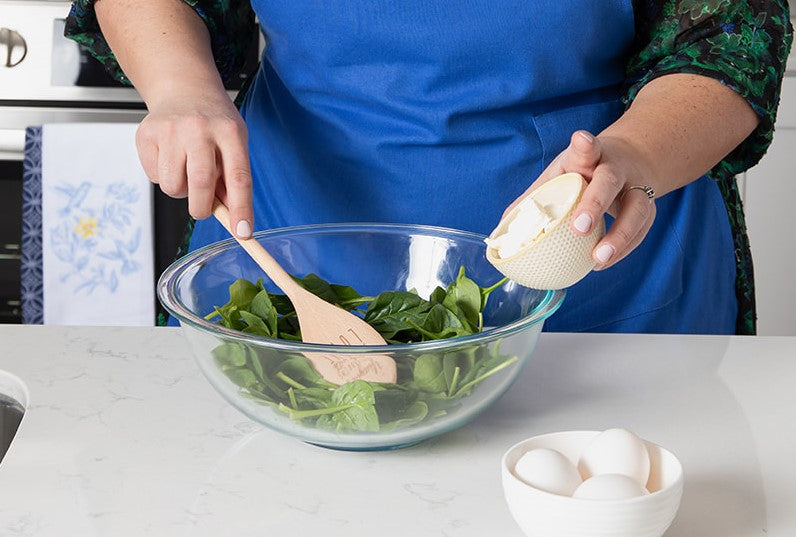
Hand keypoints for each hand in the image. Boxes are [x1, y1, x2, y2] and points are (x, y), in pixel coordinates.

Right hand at [135, 90, 252, 237]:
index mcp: (230, 132)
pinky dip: (162, 177)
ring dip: (179, 190)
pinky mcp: (146, 134)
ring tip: (185, 172)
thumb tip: (232, 218)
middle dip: (202, 208)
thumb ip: (233, 178)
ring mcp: (171, 130)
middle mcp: (200, 128)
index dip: (241, 209)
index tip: (243, 232)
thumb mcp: (234, 143)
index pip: (239, 177)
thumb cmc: (214, 124)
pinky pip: (153, 176)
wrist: (183, 88)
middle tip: (202, 209)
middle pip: (200, 184)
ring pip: (172, 185)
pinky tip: (169, 158)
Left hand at [506, 130, 656, 269]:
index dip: (584, 145)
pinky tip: (603, 263)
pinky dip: (624, 249)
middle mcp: (615, 169)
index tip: (581, 141)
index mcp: (588, 157)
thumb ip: (533, 199)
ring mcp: (635, 187)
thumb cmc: (582, 173)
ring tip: (599, 258)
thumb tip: (501, 230)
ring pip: (637, 208)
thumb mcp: (558, 175)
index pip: (587, 148)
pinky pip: (642, 229)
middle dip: (596, 202)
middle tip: (580, 227)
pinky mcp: (647, 208)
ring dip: (620, 236)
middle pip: (610, 181)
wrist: (628, 160)